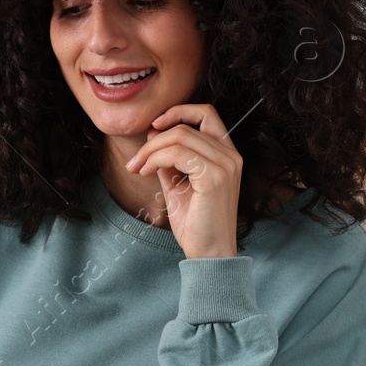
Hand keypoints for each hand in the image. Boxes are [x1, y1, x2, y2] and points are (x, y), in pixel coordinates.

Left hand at [125, 103, 242, 258]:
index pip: (206, 113)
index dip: (178, 112)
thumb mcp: (178, 184)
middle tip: (135, 161)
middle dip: (153, 139)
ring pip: (178, 136)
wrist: (209, 253)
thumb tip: (152, 135)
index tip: (154, 126)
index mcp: (226, 154)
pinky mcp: (214, 176)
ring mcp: (225, 165)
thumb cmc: (196, 223)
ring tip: (137, 168)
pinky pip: (177, 153)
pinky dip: (156, 159)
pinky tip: (146, 172)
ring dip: (150, 150)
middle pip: (185, 126)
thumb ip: (168, 160)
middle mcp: (230, 155)